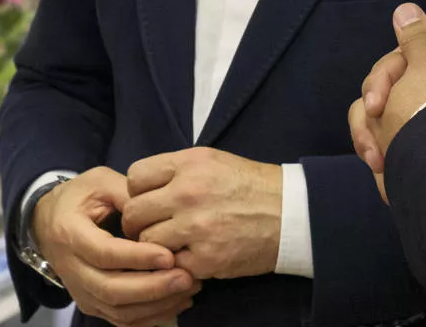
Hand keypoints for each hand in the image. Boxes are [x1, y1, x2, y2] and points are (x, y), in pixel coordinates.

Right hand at [32, 167, 196, 325]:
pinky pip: (122, 320)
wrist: (48, 222)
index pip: (105, 253)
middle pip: (112, 289)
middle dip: (153, 287)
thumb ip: (129, 195)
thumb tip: (162, 213)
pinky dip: (151, 316)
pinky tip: (176, 301)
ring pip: (119, 311)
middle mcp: (71, 269)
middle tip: (186, 277)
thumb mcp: (100, 182)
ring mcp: (80, 291)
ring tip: (188, 288)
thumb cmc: (79, 197)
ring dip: (157, 305)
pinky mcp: (91, 304)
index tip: (169, 255)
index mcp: (69, 233)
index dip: (138, 258)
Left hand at [121, 147, 281, 281]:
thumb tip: (142, 187)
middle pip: (134, 212)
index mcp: (188, 164)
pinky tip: (191, 256)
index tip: (148, 200)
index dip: (137, 191)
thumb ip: (175, 170)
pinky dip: (177, 264)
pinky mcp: (206, 258)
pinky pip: (171, 264)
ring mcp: (196, 227)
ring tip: (172, 244)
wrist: (291, 214)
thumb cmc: (249, 186)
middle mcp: (188, 193)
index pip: (135, 177)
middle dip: (138, 223)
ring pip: (147, 242)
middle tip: (151, 228)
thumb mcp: (211, 160)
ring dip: (155, 246)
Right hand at [350, 3, 425, 199]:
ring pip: (370, 119)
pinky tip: (381, 166)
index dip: (388, 72)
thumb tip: (407, 9)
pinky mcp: (400, 155)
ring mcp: (414, 131)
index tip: (383, 88)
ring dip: (368, 134)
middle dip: (373, 102)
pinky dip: (374, 152)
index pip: (401, 61)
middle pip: (381, 89)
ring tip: (376, 156)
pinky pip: (374, 144)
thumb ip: (416, 38)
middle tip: (376, 112)